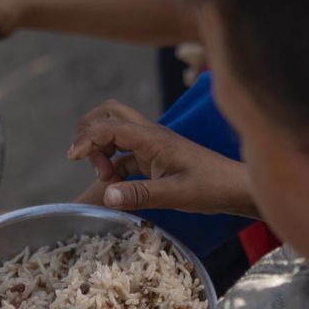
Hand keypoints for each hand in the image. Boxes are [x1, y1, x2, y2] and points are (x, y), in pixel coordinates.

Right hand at [67, 100, 255, 215]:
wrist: (236, 187)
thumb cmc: (212, 188)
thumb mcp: (176, 195)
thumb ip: (140, 194)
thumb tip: (106, 195)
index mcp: (153, 138)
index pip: (110, 126)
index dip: (86, 139)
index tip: (71, 157)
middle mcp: (150, 135)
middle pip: (110, 113)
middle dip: (89, 130)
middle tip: (84, 159)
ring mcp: (153, 146)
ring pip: (115, 132)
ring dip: (101, 150)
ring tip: (106, 178)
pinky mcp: (155, 159)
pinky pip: (125, 154)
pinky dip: (114, 166)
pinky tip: (118, 187)